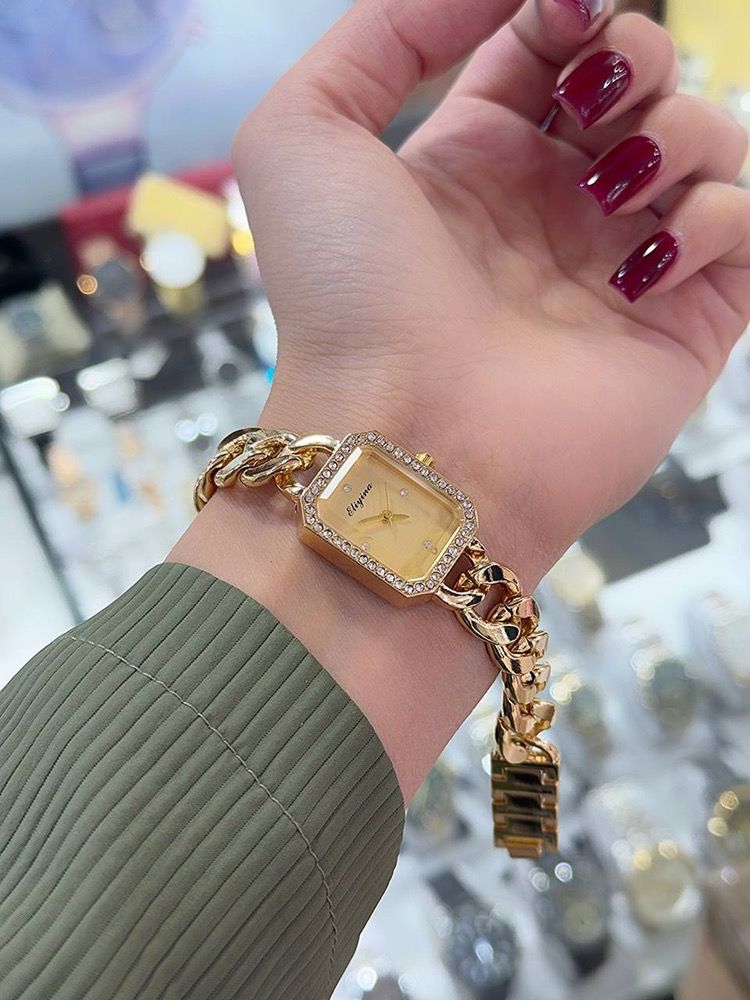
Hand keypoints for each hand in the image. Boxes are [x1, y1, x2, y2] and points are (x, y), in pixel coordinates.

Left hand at [233, 0, 749, 588]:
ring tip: (615, 187)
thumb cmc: (346, 298)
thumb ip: (383, 31)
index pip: (544, 50)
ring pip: (703, 140)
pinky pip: (743, 226)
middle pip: (635, 81)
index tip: (562, 10)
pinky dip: (712, 218)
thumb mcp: (303, 134)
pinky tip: (641, 266)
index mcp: (473, 161)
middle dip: (632, 53)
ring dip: (676, 129)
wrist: (406, 438)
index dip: (563, 10)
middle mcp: (551, 208)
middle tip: (594, 96)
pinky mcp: (680, 322)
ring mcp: (618, 264)